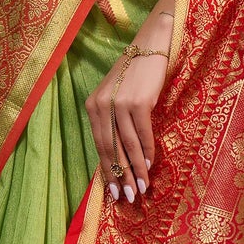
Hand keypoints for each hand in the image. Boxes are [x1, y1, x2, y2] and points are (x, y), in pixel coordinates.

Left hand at [86, 13, 173, 203]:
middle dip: (120, 176)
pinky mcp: (138, 101)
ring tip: (142, 188)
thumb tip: (120, 157)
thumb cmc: (135, 75)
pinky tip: (150, 165)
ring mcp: (119, 103)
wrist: (151, 46)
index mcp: (92, 106)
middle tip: (127, 198)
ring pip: (126, 144)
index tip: (113, 192)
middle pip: (110, 149)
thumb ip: (113, 122)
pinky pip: (142, 132)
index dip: (107, 171)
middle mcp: (102, 105)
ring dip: (135, 169)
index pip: (99, 145)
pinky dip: (146, 151)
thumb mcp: (116, 97)